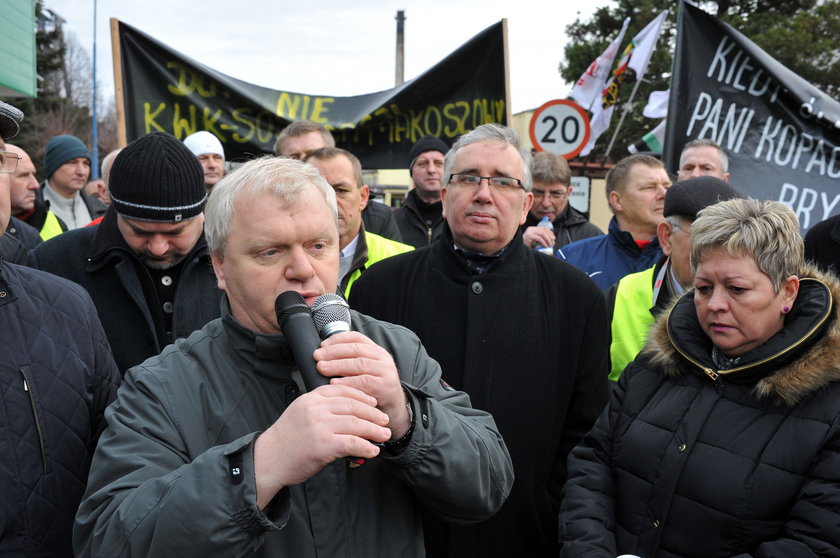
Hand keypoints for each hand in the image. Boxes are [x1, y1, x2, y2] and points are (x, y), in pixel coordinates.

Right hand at [253, 384, 390, 507]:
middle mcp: (316, 408)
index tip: (373, 403)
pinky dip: (366, 446)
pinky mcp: (323, 445)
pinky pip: (353, 443)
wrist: (268, 459)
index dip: (362, 396)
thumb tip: (350, 411)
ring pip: (356, 423)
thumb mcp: (301, 413)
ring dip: (374, 430)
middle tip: (384, 420)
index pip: (343, 390)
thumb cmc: (286, 440)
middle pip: (354, 406)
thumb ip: (322, 407)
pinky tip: (373, 450)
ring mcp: (320, 426)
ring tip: (384, 435)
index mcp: (311, 398)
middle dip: (373, 413)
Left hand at [314, 331, 410, 439]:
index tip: (322, 344)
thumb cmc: (372, 387)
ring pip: (359, 364)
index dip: (338, 339)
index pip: (356, 337)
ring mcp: (385, 371)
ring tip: (322, 368)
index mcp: (375, 350)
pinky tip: (334, 383)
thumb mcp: (364, 370)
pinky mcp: (385, 386)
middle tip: (318, 356)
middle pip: (355, 350)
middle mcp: (382, 358)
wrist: (392, 406)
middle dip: (334, 352)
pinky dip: (347, 382)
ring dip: (338, 365)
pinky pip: (364, 382)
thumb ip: (348, 360)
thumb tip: (322, 355)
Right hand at [522, 225, 554, 249]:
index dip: (550, 232)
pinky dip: (544, 242)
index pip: (543, 228)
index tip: (553, 238)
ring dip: (548, 239)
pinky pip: (539, 238)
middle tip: (553, 243)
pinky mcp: (528, 236)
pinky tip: (546, 246)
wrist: (519, 250)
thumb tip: (551, 240)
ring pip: (542, 233)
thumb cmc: (527, 246)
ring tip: (550, 245)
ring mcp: (529, 232)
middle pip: (543, 230)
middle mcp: (530, 229)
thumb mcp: (535, 241)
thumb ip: (541, 238)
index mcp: (532, 229)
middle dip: (550, 236)